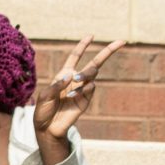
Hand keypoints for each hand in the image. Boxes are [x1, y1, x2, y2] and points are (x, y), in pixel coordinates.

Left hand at [32, 35, 128, 153]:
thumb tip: (72, 76)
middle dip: (107, 52)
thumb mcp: (45, 96)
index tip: (91, 36)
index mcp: (64, 75)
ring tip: (76, 79)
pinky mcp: (86, 101)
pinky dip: (82, 90)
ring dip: (86, 74)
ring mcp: (82, 90)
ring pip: (92, 75)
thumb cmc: (43, 110)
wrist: (47, 128)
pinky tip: (71, 96)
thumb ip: (56, 85)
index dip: (83, 46)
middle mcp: (75, 80)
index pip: (76, 57)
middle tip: (120, 42)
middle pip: (94, 63)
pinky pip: (89, 90)